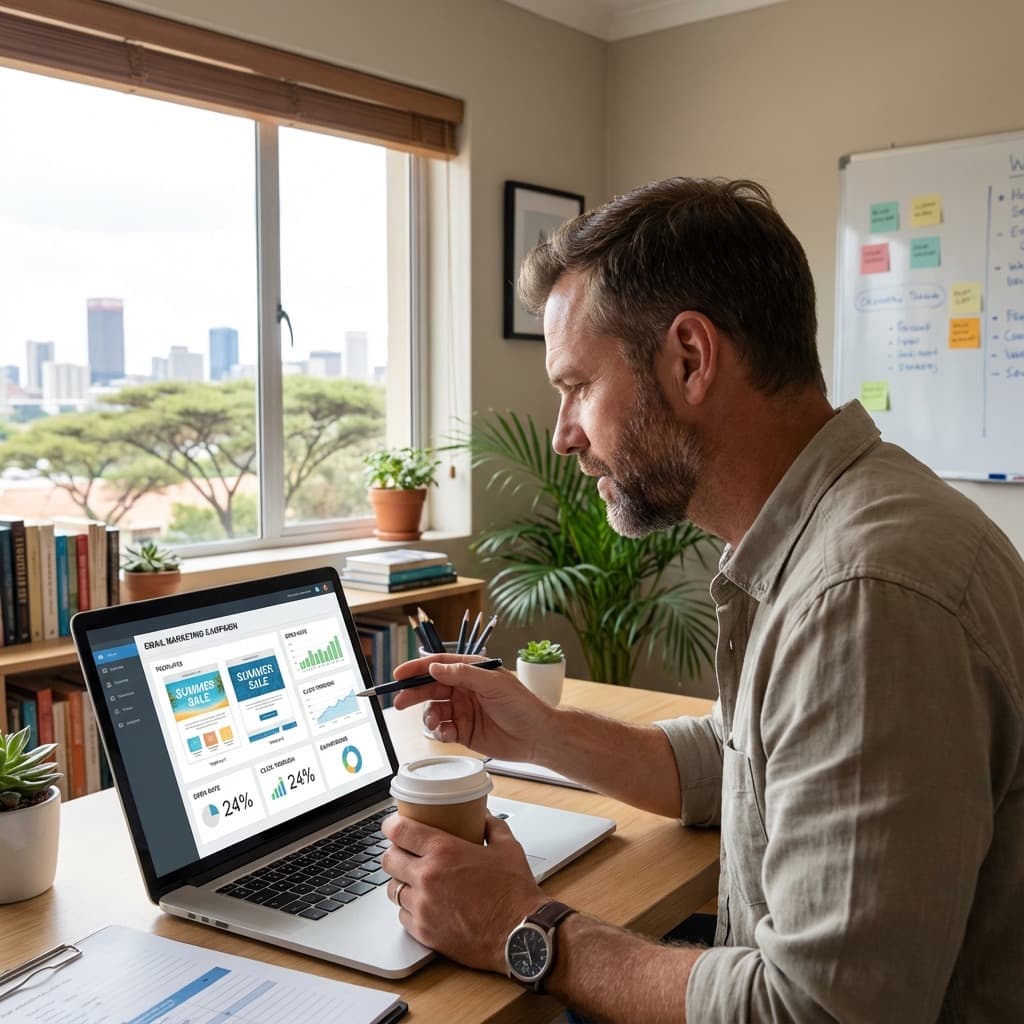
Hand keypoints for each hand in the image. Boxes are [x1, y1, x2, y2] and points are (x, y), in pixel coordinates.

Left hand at [381, 811, 545, 972]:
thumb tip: (483, 815)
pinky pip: (403, 916)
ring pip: (392, 890)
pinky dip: (409, 909)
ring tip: (414, 881)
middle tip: (404, 853)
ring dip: (401, 882)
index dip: (391, 825)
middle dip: (394, 853)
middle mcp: (427, 878)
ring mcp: (423, 907)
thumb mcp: (507, 847)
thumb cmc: (514, 892)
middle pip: (389, 860)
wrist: (520, 934)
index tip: (392, 825)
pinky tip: (423, 905)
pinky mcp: (425, 933)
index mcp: (444, 852)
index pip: (400, 831)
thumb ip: (491, 826)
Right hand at [391, 654, 554, 761]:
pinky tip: (446, 733)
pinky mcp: (464, 731)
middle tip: (400, 702)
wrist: (538, 736)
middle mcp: (464, 689)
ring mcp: (463, 710)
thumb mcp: (494, 684)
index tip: (399, 674)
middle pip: (430, 688)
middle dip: (414, 694)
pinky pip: (442, 730)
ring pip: (434, 710)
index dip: (417, 668)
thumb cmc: (522, 705)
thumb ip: (463, 675)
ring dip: (428, 716)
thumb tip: (435, 668)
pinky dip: (439, 731)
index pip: (439, 665)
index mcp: (471, 672)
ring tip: (433, 722)